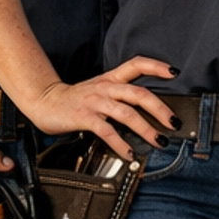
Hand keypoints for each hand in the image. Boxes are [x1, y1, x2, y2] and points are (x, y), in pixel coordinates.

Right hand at [24, 60, 177, 158]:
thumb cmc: (75, 98)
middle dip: (160, 109)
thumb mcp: (100, 88)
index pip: (136, 64)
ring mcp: (95, 102)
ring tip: (159, 141)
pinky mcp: (84, 117)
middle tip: (174, 122)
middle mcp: (106, 88)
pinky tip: (129, 153)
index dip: (156, 66)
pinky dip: (120, 144)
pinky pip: (106, 131)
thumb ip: (121, 94)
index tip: (174, 72)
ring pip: (127, 113)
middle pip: (139, 94)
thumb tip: (150, 109)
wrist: (44, 101)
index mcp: (111, 78)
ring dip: (146, 129)